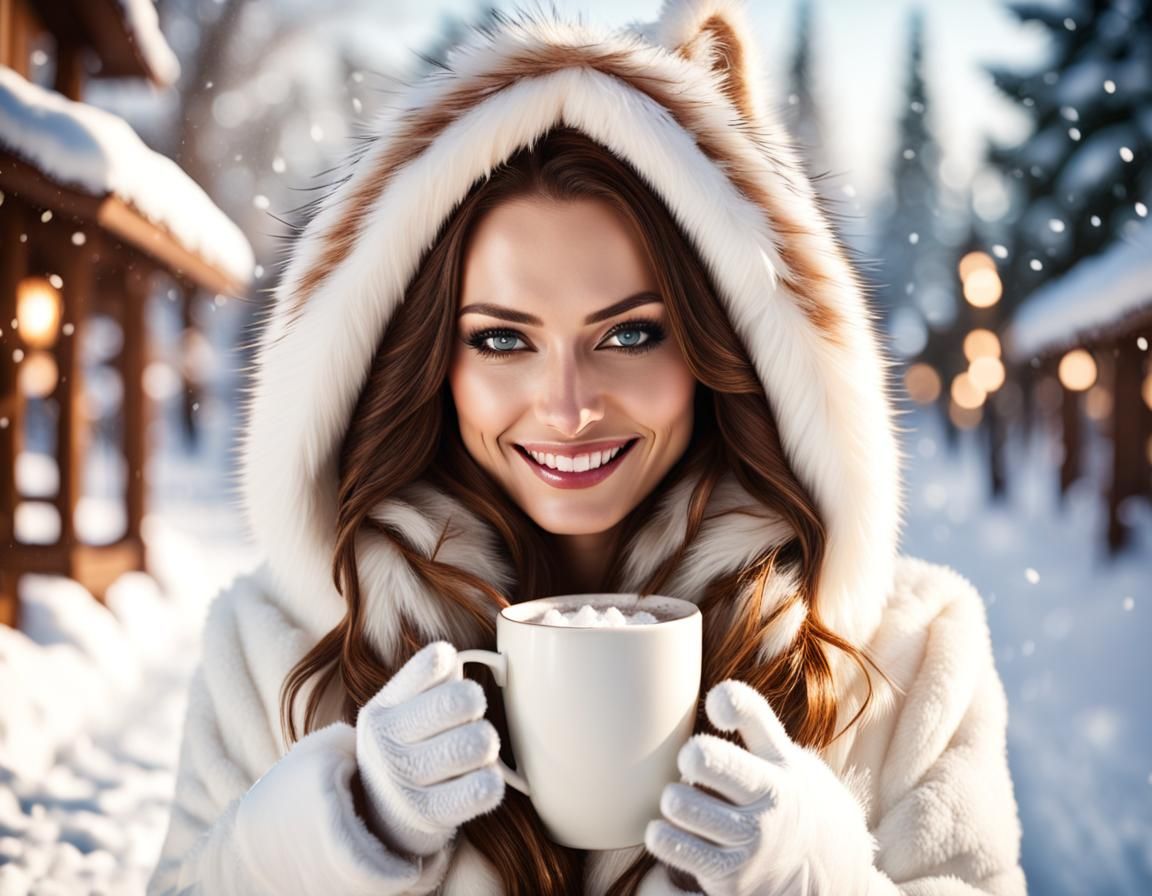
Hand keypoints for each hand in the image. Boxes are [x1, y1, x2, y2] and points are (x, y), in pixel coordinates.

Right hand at [355, 641, 504, 856]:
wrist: (381, 817)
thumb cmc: (411, 745)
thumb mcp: (405, 708)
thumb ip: (439, 678)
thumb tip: (497, 655)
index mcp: (384, 707)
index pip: (432, 662)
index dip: (451, 662)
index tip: (450, 678)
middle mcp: (387, 743)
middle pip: (461, 699)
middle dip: (475, 702)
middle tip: (470, 716)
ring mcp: (406, 782)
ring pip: (478, 743)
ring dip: (487, 744)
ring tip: (475, 750)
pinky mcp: (429, 815)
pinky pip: (483, 790)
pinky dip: (492, 781)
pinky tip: (482, 779)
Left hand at [645, 680, 875, 895]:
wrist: (833, 873)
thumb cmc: (789, 798)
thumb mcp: (786, 759)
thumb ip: (753, 725)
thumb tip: (711, 695)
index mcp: (781, 760)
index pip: (754, 715)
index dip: (728, 701)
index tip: (716, 705)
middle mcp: (769, 797)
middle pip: (707, 759)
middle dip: (690, 756)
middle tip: (691, 764)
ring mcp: (750, 839)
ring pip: (681, 804)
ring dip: (673, 800)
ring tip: (680, 803)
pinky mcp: (731, 877)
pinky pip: (676, 849)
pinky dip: (662, 838)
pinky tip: (668, 832)